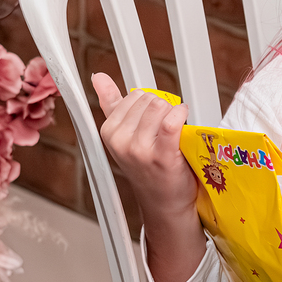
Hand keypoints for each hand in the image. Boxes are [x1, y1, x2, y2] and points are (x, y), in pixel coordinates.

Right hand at [92, 74, 207, 281]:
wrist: (164, 203)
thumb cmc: (148, 168)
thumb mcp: (124, 136)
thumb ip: (110, 103)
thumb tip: (98, 78)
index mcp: (109, 132)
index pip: (134, 96)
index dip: (150, 105)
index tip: (153, 121)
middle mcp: (120, 141)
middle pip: (150, 99)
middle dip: (163, 108)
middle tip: (166, 130)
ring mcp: (140, 150)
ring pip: (161, 107)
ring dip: (174, 114)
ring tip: (174, 134)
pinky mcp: (162, 156)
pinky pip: (171, 121)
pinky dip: (181, 115)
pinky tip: (183, 121)